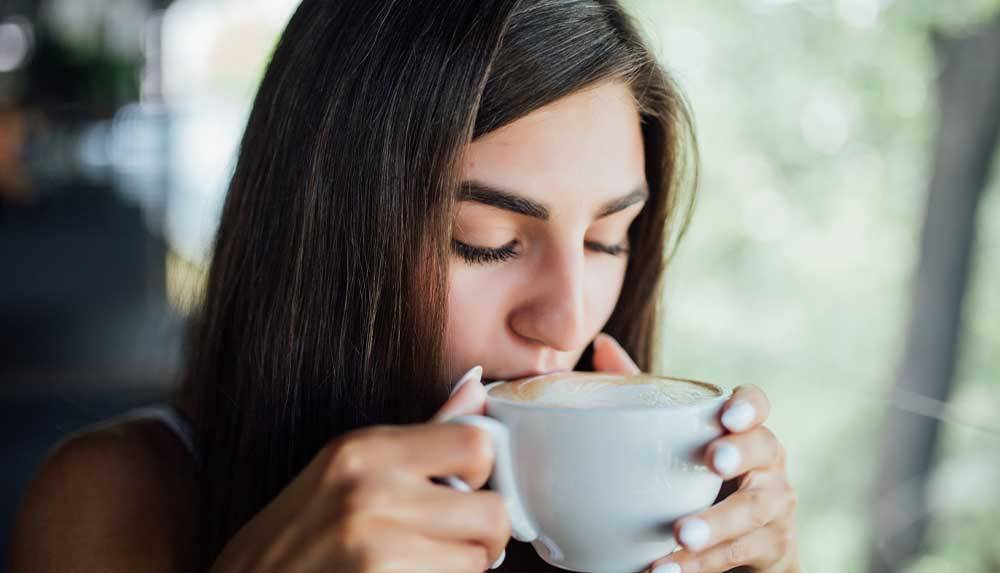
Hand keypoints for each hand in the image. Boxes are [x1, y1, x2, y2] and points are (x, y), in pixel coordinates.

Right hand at [209, 367, 509, 572]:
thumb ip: (422, 434)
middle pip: (492, 511)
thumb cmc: (299, 532)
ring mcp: (376, 542)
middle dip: (484, 533)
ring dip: (461, 566)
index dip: (482, 472)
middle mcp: (372, 489)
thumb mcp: (349, 468)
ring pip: (477, 560)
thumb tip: (476, 388)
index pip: (476, 444)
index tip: (466, 490)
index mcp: (368, 448)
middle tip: (459, 541)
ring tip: (422, 561)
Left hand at [646, 384, 799, 572]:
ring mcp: (776, 507)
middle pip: (766, 451)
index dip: (749, 406)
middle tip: (711, 463)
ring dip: (714, 524)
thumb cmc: (702, 476)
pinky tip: (666, 569)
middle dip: (740, 455)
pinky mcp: (772, 547)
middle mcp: (770, 463)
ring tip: (679, 535)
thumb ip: (646, 393)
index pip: (759, 404)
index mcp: (747, 429)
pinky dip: (701, 565)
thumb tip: (600, 345)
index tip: (728, 415)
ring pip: (752, 513)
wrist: (745, 543)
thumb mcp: (676, 435)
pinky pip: (737, 555)